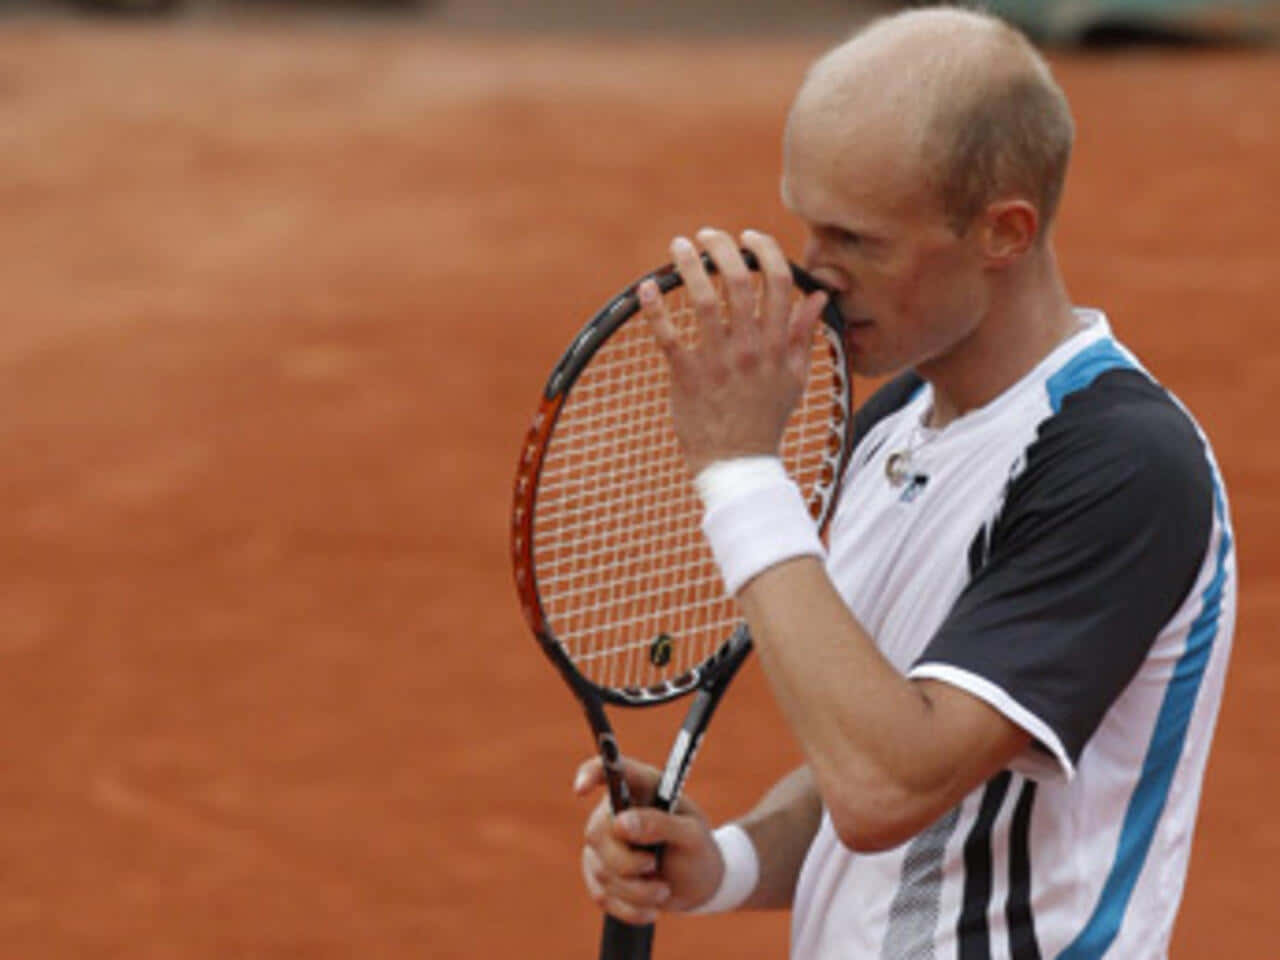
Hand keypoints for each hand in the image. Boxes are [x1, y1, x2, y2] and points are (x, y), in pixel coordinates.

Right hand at [573, 755, 722, 922]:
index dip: (590, 773)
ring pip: (599, 868)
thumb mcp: (692, 836)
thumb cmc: (699, 850)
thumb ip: (660, 824)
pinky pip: (601, 894)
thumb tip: (621, 824)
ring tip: (663, 890)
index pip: (608, 771)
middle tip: (654, 867)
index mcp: (642, 788)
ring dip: (635, 890)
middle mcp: (617, 810)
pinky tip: (650, 907)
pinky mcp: (601, 873)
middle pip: (597, 833)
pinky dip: (628, 907)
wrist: (700, 884)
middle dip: (626, 861)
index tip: (582, 789)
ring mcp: (606, 843)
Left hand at [640, 228, 827, 475]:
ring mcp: (718, 362)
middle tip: (708, 235)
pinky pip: (668, 336)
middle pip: (739, 282)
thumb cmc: (765, 420)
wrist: (739, 464)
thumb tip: (818, 297)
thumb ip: (803, 334)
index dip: (765, 252)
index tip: (749, 237)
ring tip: (678, 246)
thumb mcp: (795, 378)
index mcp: (777, 345)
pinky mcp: (687, 377)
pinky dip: (656, 308)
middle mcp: (749, 348)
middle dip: (723, 248)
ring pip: (703, 300)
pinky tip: (647, 288)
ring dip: (690, 266)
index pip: (778, 283)